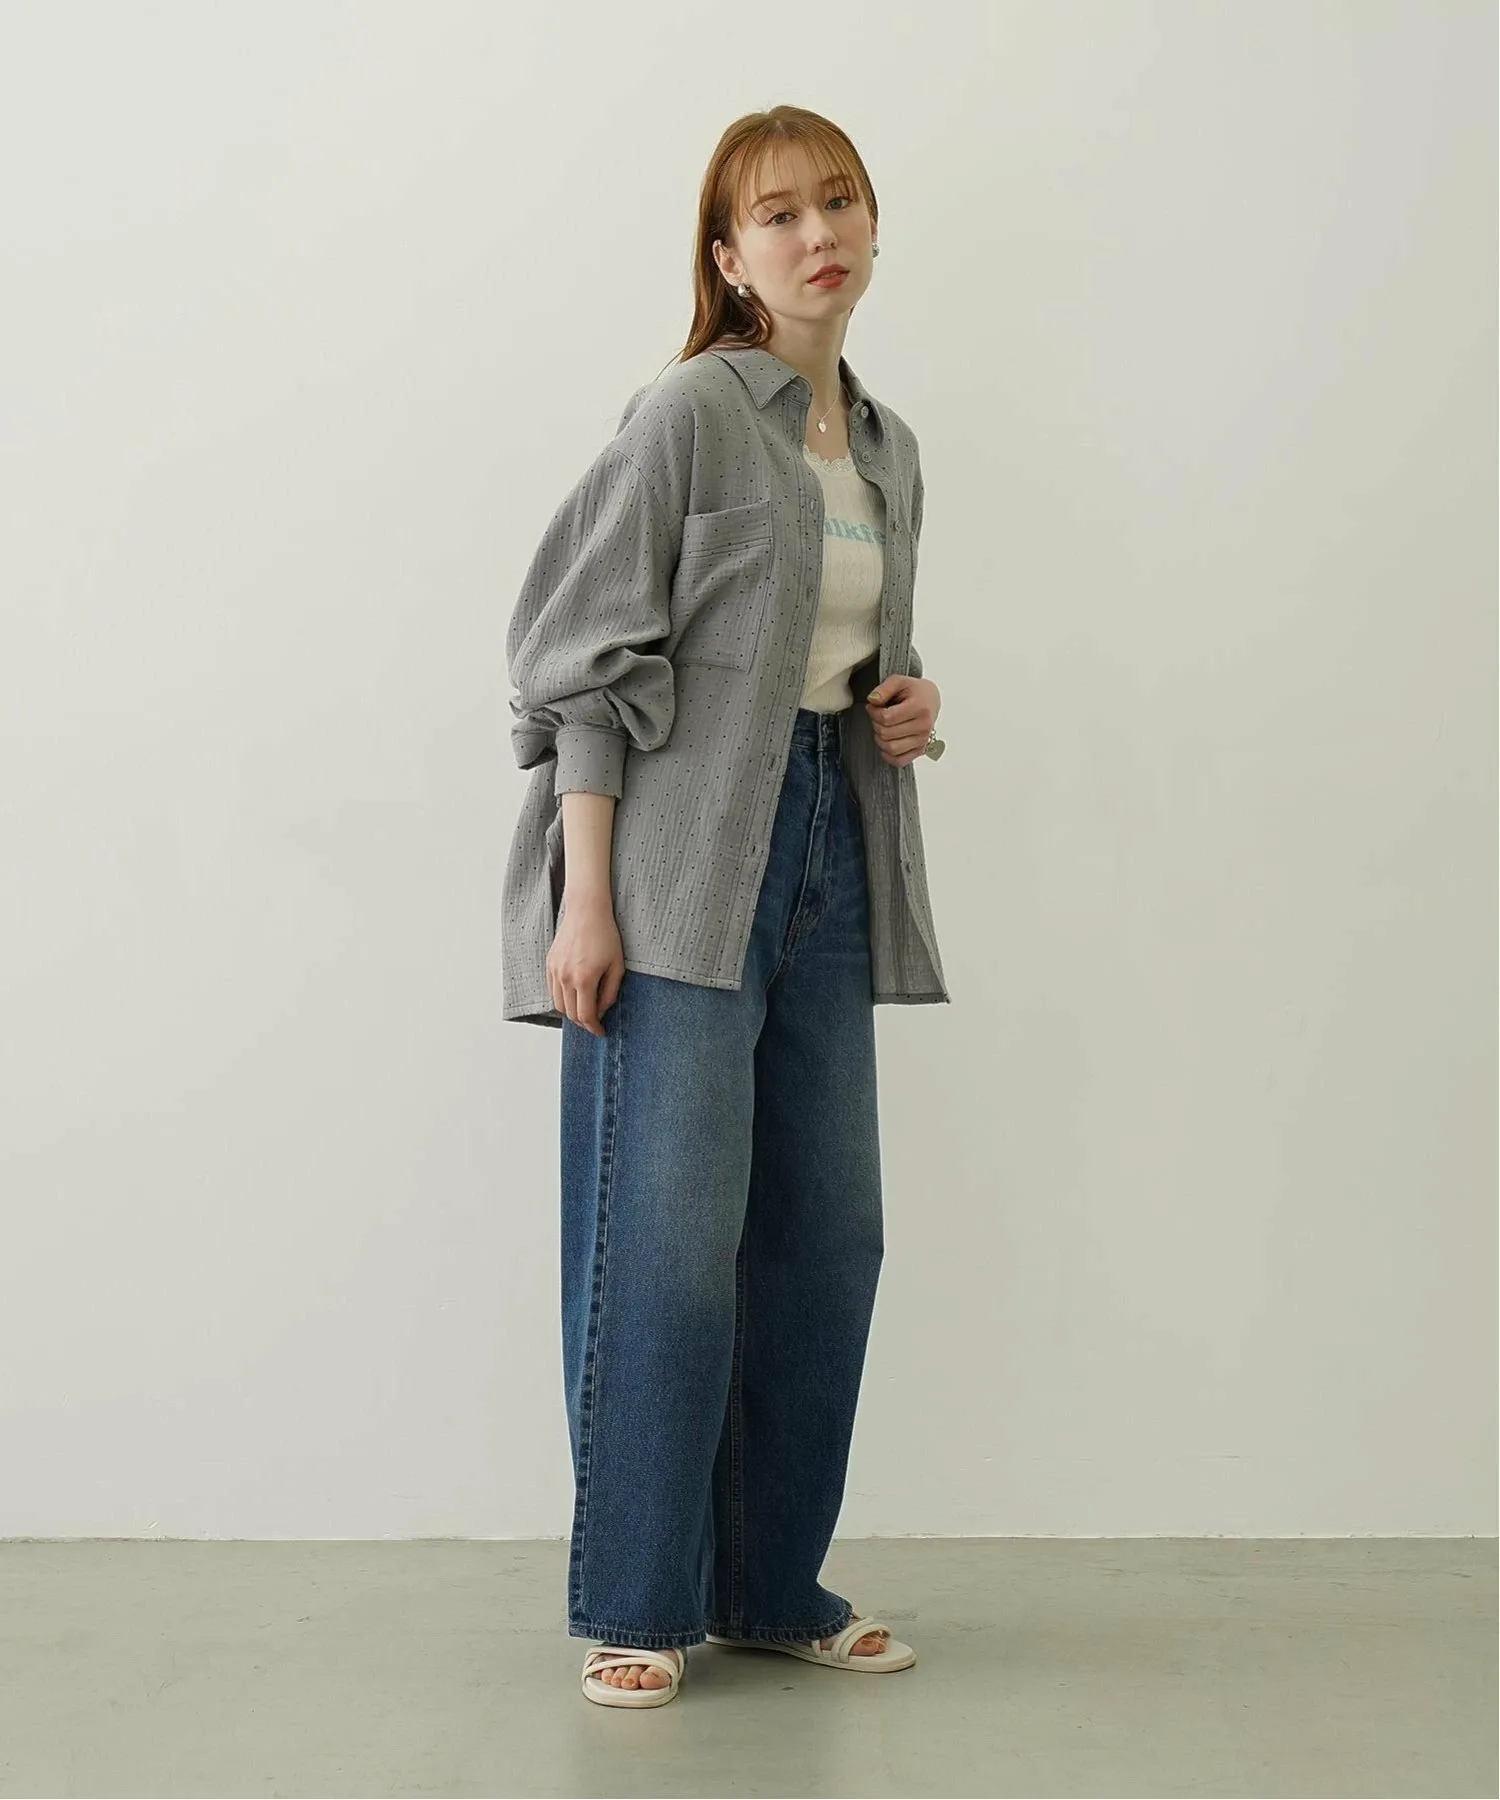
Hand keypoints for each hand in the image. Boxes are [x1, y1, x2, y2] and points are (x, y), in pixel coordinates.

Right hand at [546, 892, 624, 1036]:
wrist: (586, 912)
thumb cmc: (606, 936)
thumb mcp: (617, 966)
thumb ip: (610, 993)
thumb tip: (601, 1012)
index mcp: (584, 979)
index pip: (586, 1016)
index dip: (594, 1028)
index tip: (601, 1032)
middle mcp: (565, 977)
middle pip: (571, 1014)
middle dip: (584, 1023)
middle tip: (595, 1022)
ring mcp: (555, 971)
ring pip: (559, 1005)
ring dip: (571, 1012)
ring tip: (585, 1010)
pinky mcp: (549, 964)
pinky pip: (552, 991)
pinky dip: (562, 999)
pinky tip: (574, 996)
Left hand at [865, 675, 940, 766]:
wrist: (931, 699)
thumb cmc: (914, 691)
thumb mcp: (899, 681)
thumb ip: (884, 688)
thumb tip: (872, 700)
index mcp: (919, 708)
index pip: (886, 718)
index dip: (873, 712)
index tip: (872, 706)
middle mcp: (924, 726)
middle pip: (886, 733)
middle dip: (876, 724)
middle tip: (878, 716)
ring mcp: (923, 740)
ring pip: (891, 748)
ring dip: (880, 739)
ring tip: (882, 727)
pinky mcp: (921, 750)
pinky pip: (900, 761)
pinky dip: (889, 756)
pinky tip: (886, 743)